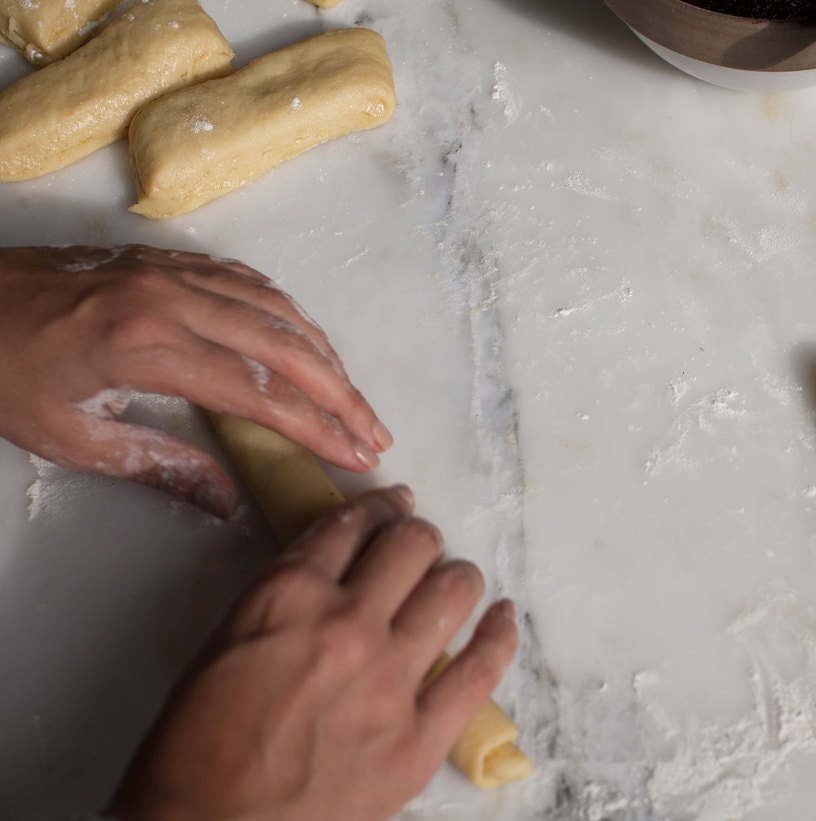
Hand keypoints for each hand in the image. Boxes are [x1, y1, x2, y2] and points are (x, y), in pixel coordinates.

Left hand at [0, 245, 391, 516]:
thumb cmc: (4, 375)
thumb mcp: (72, 437)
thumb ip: (160, 466)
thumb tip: (229, 501)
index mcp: (145, 345)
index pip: (259, 390)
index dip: (316, 426)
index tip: (355, 455)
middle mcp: (172, 298)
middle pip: (284, 346)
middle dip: (339, 394)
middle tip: (375, 432)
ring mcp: (172, 270)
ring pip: (275, 308)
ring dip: (324, 354)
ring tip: (353, 397)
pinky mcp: (167, 259)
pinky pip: (248, 281)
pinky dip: (289, 313)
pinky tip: (307, 340)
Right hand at [106, 486, 518, 820]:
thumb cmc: (194, 748)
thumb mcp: (223, 644)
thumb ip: (283, 597)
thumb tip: (334, 569)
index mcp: (288, 595)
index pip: (351, 525)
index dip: (378, 510)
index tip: (392, 508)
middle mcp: (347, 623)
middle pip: (413, 545)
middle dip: (417, 538)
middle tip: (417, 549)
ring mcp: (390, 680)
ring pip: (454, 589)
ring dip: (456, 577)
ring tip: (452, 584)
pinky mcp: (420, 737)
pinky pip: (482, 669)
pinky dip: (500, 634)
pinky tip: (504, 616)